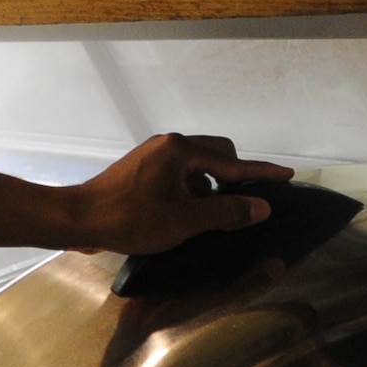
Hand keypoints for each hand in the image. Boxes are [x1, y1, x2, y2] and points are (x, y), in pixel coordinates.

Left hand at [65, 133, 292, 255]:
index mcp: (180, 150)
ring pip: (198, 166)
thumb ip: (227, 212)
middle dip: (235, 178)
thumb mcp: (185, 220)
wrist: (78, 219)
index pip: (232, 162)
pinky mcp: (142, 170)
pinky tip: (189, 214)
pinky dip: (192, 190)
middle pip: (217, 156)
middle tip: (245, 205)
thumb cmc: (129, 219)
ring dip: (211, 188)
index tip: (288, 175)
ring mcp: (153, 156)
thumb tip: (261, 207)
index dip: (262, 173)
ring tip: (215, 217)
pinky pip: (180, 174)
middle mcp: (168, 145)